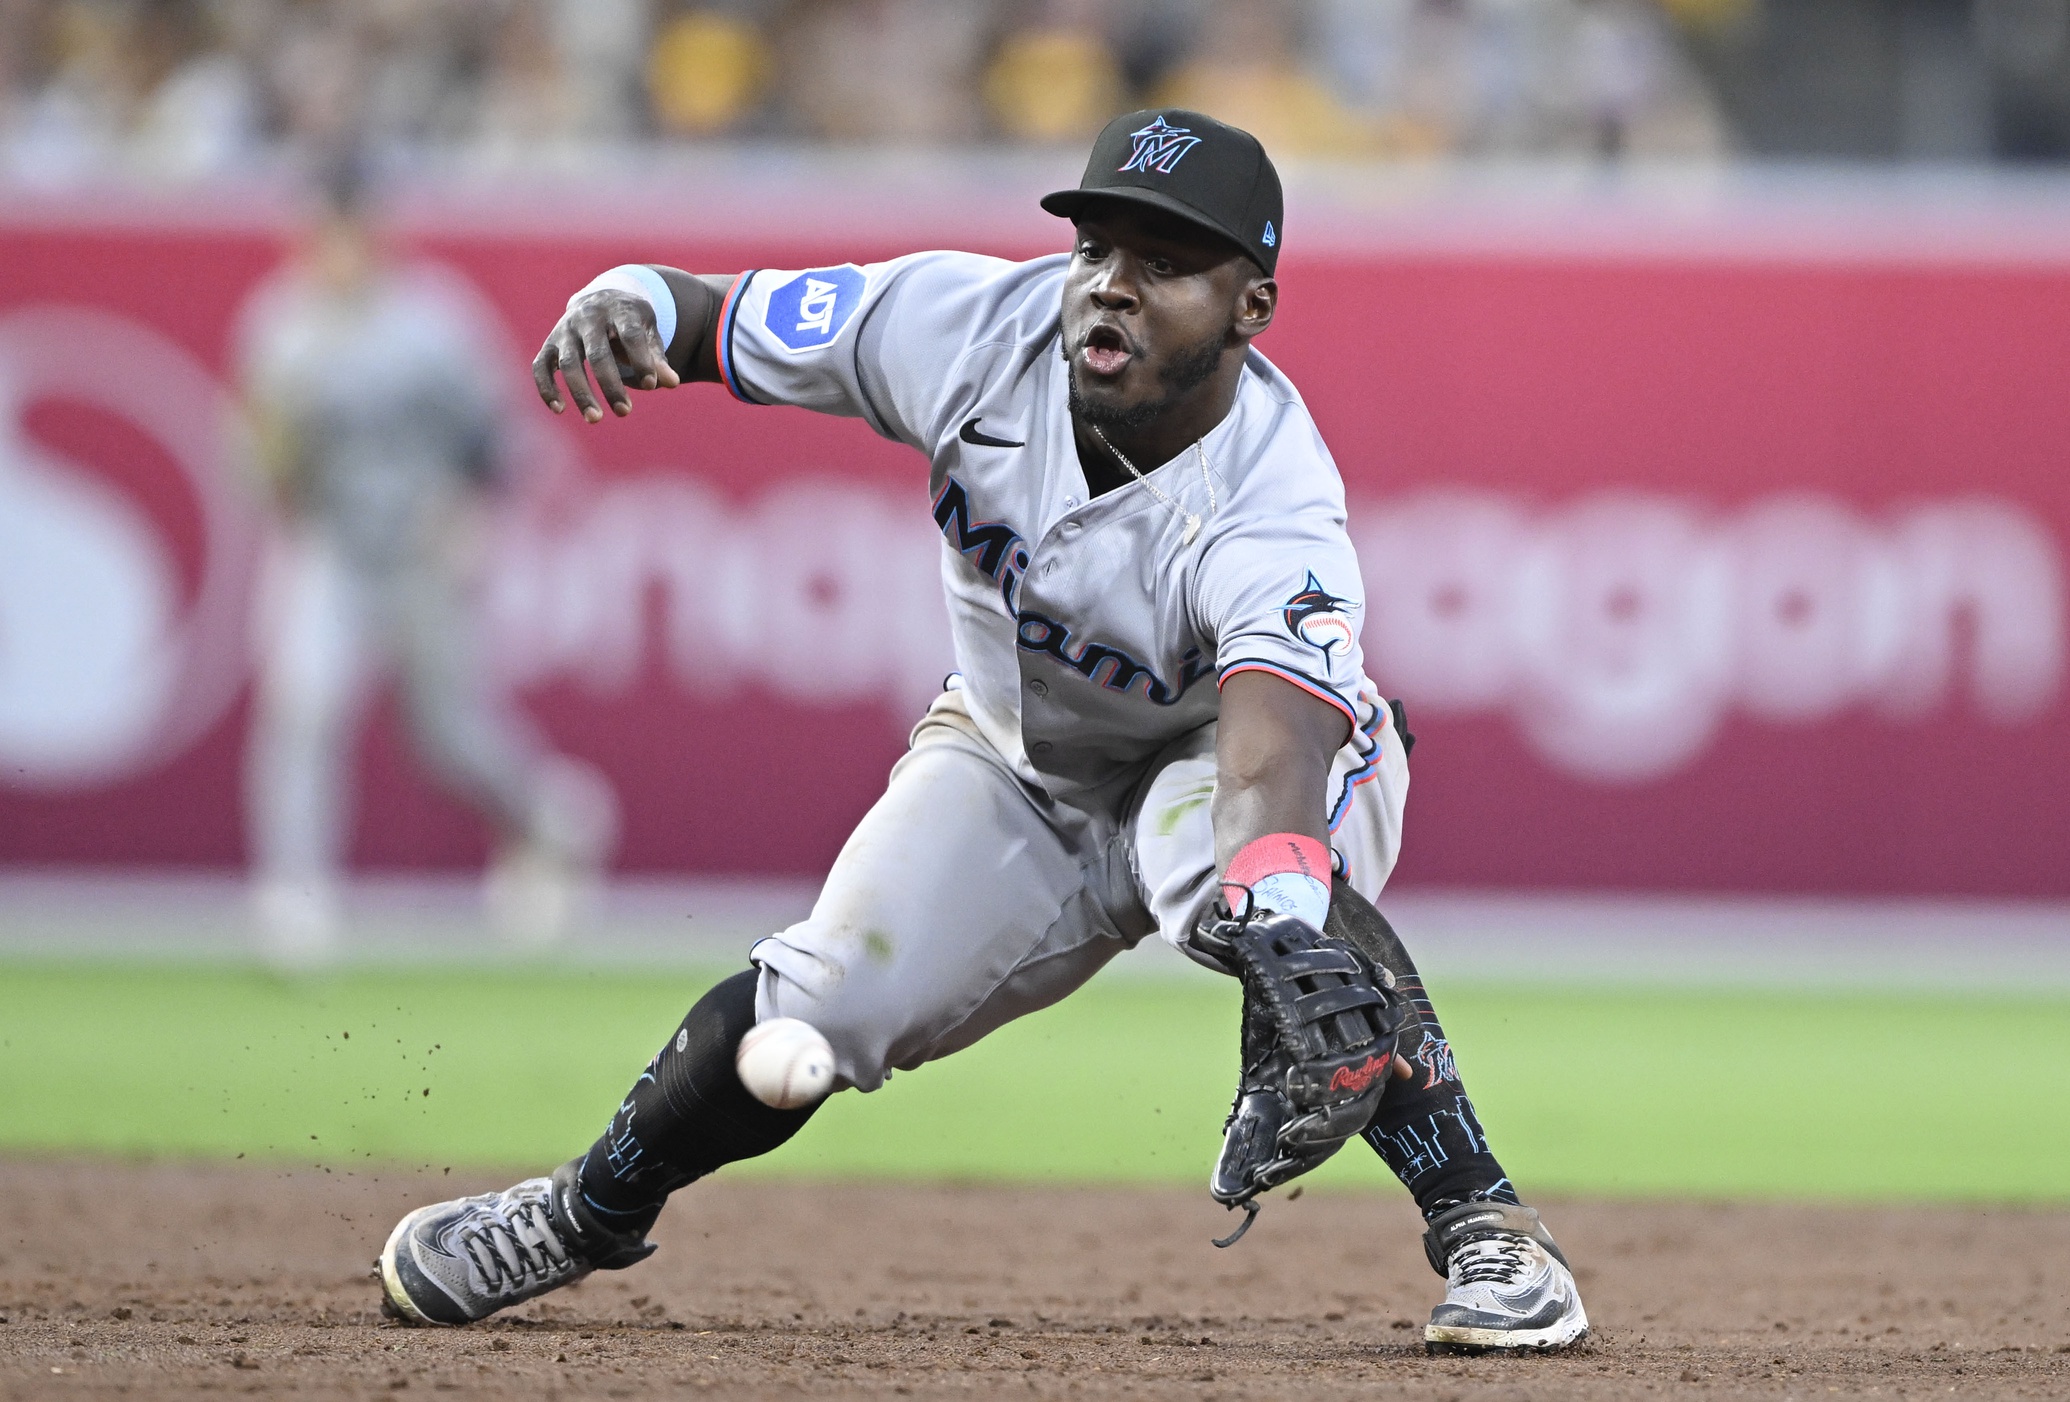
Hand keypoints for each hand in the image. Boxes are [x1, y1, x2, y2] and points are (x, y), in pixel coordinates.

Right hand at [532, 289, 679, 422]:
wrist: (599, 299)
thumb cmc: (630, 323)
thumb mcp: (648, 332)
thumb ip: (657, 357)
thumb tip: (672, 383)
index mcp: (619, 310)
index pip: (630, 335)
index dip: (640, 360)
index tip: (650, 385)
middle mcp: (588, 317)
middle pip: (597, 354)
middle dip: (611, 385)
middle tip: (625, 412)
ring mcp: (565, 330)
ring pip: (569, 363)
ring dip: (581, 393)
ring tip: (596, 419)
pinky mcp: (549, 344)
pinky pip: (541, 366)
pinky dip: (547, 388)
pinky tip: (560, 410)